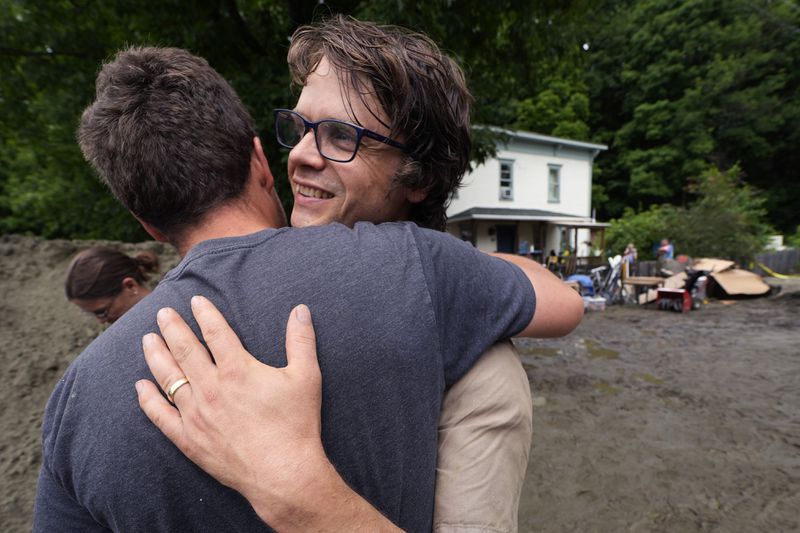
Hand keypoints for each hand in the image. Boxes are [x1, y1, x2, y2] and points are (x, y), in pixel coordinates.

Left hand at [136, 296, 400, 530]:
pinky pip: (160, 416)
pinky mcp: (189, 439)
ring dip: (156, 356)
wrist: (283, 473)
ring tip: (148, 340)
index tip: (195, 301)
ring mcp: (196, 414)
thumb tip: (301, 309)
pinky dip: (148, 399)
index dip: (205, 314)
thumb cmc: (297, 424)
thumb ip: (301, 340)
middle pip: (185, 350)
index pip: (215, 332)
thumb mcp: (306, 376)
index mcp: (238, 369)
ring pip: (168, 378)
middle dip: (173, 328)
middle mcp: (211, 387)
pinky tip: (140, 386)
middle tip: (162, 313)